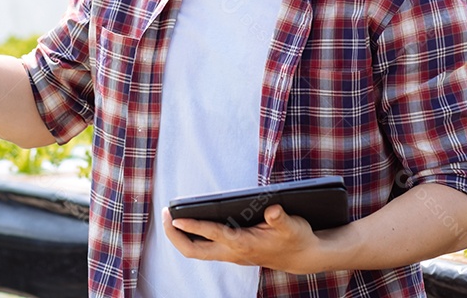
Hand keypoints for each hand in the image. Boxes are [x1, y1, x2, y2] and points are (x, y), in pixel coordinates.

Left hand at [163, 204, 324, 274]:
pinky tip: (187, 222)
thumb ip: (281, 218)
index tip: (175, 217)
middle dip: (175, 235)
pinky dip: (192, 236)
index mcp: (244, 245)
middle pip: (194, 250)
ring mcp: (230, 255)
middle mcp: (232, 253)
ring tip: (168, 215)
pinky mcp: (231, 252)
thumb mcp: (293, 225)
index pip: (213, 234)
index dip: (193, 225)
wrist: (302, 257)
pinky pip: (204, 247)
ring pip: (196, 251)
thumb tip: (272, 208)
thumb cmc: (296, 238)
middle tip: (164, 214)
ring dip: (180, 236)